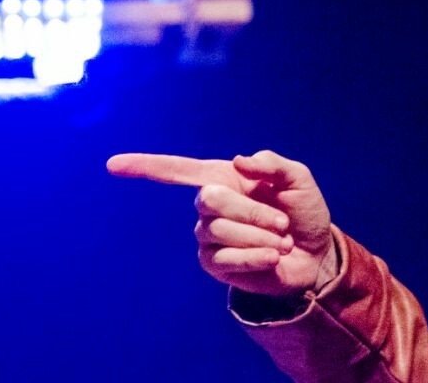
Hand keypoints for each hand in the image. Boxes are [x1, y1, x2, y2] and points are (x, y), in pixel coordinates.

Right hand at [107, 150, 335, 297]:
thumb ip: (273, 164)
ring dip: (258, 236)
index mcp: (223, 178)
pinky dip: (255, 257)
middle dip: (250, 211)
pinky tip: (273, 257)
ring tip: (282, 241)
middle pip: (209, 199)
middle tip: (281, 223)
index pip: (176, 170)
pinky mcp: (214, 265)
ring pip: (219, 231)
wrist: (315, 254)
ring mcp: (208, 237)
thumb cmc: (303, 212)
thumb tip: (240, 161)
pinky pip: (225, 259)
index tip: (112, 165)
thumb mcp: (299, 180)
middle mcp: (209, 206)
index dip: (144, 166)